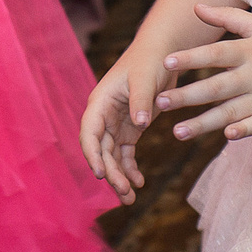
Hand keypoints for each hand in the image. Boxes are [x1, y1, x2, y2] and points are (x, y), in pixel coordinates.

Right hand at [78, 34, 174, 202]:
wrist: (162, 52)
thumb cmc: (150, 60)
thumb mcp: (145, 78)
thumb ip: (141, 100)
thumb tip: (139, 124)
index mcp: (100, 101)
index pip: (89, 132)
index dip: (92, 153)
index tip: (100, 174)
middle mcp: (104, 115)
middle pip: (101, 149)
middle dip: (110, 173)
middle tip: (124, 193)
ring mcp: (116, 123)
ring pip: (112, 155)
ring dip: (119, 176)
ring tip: (130, 199)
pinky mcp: (130, 128)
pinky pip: (126, 153)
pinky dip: (130, 168)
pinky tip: (139, 182)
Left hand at [155, 3, 251, 142]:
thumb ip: (226, 16)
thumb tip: (195, 7)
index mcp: (250, 50)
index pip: (216, 54)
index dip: (191, 58)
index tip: (166, 62)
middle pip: (218, 87)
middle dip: (187, 96)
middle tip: (159, 102)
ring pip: (232, 111)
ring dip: (204, 123)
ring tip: (177, 131)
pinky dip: (245, 130)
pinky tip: (226, 137)